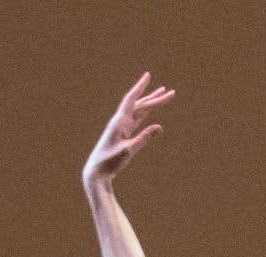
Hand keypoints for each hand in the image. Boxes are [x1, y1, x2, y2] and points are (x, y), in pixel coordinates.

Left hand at [83, 73, 169, 191]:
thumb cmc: (110, 162)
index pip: (131, 99)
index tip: (148, 75)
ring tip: (162, 95)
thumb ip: (143, 138)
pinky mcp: (122, 135)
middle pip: (139, 105)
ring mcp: (121, 128)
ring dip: (150, 103)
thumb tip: (159, 127)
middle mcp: (120, 122)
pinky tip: (150, 113)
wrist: (96, 172)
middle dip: (154, 98)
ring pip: (138, 112)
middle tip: (169, 91)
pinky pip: (136, 121)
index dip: (140, 87)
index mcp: (119, 122)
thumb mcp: (128, 151)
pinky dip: (144, 116)